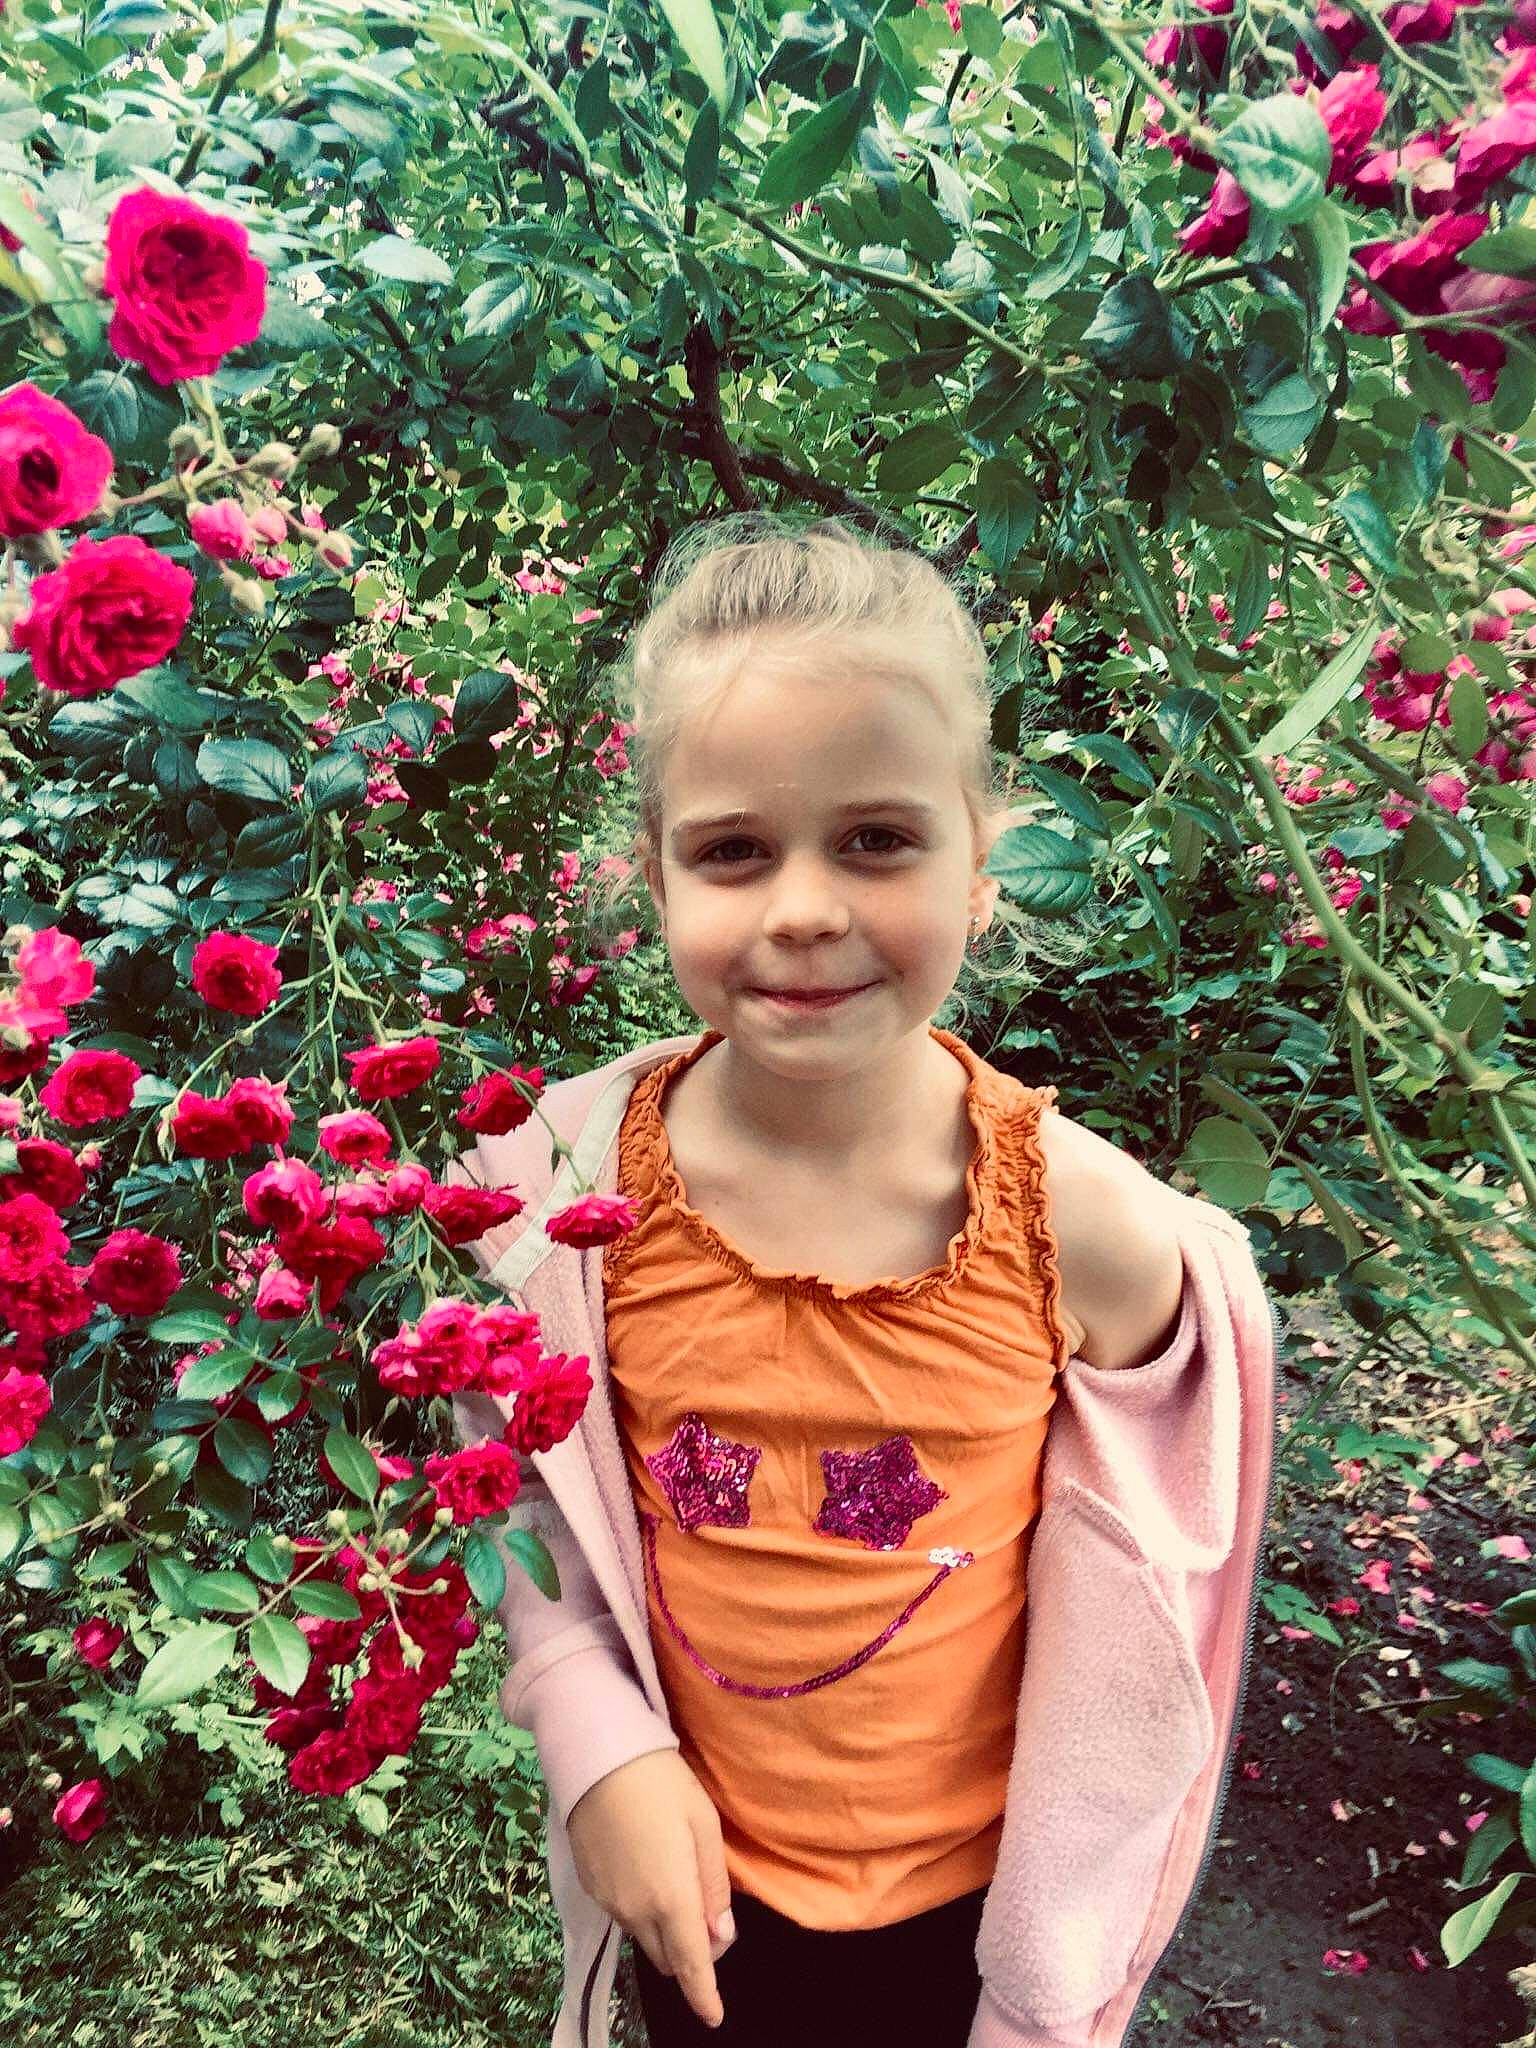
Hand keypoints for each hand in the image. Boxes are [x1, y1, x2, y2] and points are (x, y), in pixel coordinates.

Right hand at [567, 1748, 735, 2029]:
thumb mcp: (704, 1825)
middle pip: (668, 1959)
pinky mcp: (590, 1886)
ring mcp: (609, 1901)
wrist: (596, 1756)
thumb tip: (721, 1933)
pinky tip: (645, 1866)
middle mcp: (637, 1912)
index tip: (715, 2015)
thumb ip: (714, 1885)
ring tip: (674, 1878)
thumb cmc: (662, 1783)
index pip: (693, 1967)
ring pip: (644, 1938)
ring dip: (664, 1930)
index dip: (705, 1996)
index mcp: (672, 1899)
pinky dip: (640, 1908)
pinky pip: (623, 1914)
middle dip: (690, 1954)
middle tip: (705, 1914)